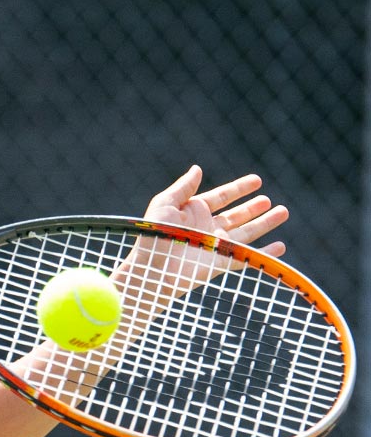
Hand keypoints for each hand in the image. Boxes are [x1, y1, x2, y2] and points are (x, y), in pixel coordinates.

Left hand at [144, 165, 288, 255]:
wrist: (153, 268)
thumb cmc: (154, 234)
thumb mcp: (165, 204)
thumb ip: (184, 187)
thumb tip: (197, 168)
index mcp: (194, 211)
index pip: (222, 196)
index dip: (239, 188)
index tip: (257, 180)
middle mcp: (208, 227)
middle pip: (237, 215)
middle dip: (254, 208)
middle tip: (269, 200)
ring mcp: (217, 245)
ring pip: (247, 232)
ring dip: (265, 223)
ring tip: (283, 212)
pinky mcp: (222, 263)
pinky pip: (248, 257)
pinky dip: (265, 253)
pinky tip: (280, 247)